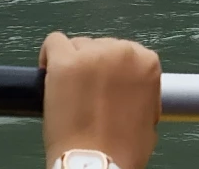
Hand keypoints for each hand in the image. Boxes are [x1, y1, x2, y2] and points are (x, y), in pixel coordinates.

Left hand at [40, 32, 161, 168]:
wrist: (97, 164)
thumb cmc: (122, 149)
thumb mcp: (149, 116)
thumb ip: (141, 92)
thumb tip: (130, 90)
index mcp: (147, 63)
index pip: (127, 53)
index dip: (115, 73)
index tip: (105, 87)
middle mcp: (122, 52)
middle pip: (102, 47)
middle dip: (94, 68)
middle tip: (86, 94)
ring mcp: (92, 55)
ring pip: (79, 45)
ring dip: (74, 64)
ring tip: (68, 89)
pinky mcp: (64, 62)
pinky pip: (54, 42)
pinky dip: (50, 55)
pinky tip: (49, 72)